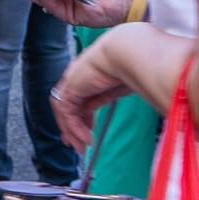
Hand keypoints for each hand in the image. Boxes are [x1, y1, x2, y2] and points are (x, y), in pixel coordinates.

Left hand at [48, 36, 135, 152]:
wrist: (127, 52)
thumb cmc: (133, 62)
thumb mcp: (122, 85)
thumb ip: (110, 96)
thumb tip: (111, 107)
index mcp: (91, 74)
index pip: (81, 98)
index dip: (82, 117)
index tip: (87, 132)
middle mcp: (78, 76)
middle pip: (69, 105)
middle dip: (71, 126)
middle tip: (77, 144)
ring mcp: (72, 81)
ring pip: (65, 111)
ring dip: (72, 131)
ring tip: (82, 147)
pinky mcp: (70, 88)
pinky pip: (67, 113)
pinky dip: (75, 128)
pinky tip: (87, 138)